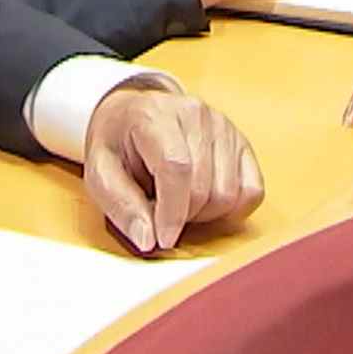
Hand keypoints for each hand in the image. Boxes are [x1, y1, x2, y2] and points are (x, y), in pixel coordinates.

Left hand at [80, 85, 264, 253]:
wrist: (133, 115)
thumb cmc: (117, 145)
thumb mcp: (100, 174)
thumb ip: (121, 206)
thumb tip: (148, 240)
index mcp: (153, 115)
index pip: (176, 167)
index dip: (172, 212)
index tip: (163, 238)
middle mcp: (194, 113)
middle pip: (203, 186)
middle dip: (182, 216)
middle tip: (161, 214)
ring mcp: (223, 125)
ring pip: (229, 193)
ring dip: (205, 214)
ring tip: (180, 204)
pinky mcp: (241, 141)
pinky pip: (252, 189)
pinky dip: (233, 208)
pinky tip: (207, 203)